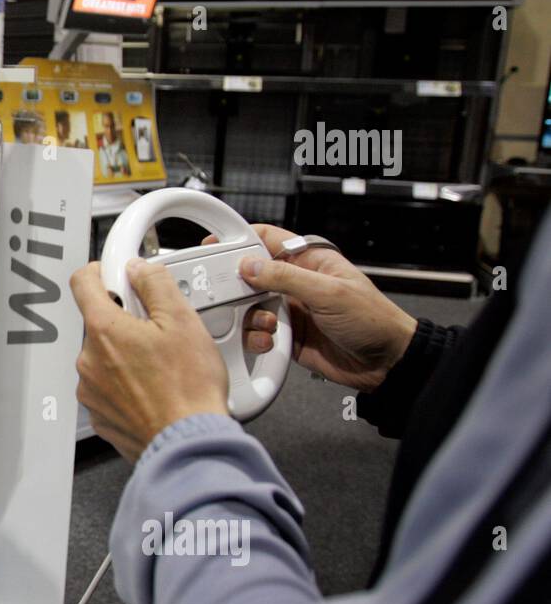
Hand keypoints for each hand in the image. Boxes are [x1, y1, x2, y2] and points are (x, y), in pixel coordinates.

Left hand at [70, 259, 228, 461]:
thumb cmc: (188, 390)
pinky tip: (154, 389)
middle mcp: (88, 361)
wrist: (188, 444)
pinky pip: (108, 388)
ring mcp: (91, 391)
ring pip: (104, 358)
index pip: (82, 283)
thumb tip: (139, 270)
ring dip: (126, 355)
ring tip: (161, 366)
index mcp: (104, 331)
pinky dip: (126, 384)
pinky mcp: (100, 416)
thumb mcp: (182, 321)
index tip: (115, 275)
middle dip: (125, 321)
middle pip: (99, 324)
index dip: (100, 272)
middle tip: (158, 331)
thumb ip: (155, 284)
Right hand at [215, 225, 416, 391]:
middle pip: (252, 276)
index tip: (216, 246)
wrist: (386, 363)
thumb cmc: (373, 320)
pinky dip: (258, 338)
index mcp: (310, 260)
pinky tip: (271, 340)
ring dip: (252, 317)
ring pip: (251, 307)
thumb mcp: (329, 292)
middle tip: (233, 296)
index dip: (241, 240)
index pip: (268, 240)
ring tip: (269, 324)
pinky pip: (258, 333)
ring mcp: (290, 309)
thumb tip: (248, 266)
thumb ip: (285, 277)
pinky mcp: (286, 335)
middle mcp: (296, 283)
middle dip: (240, 288)